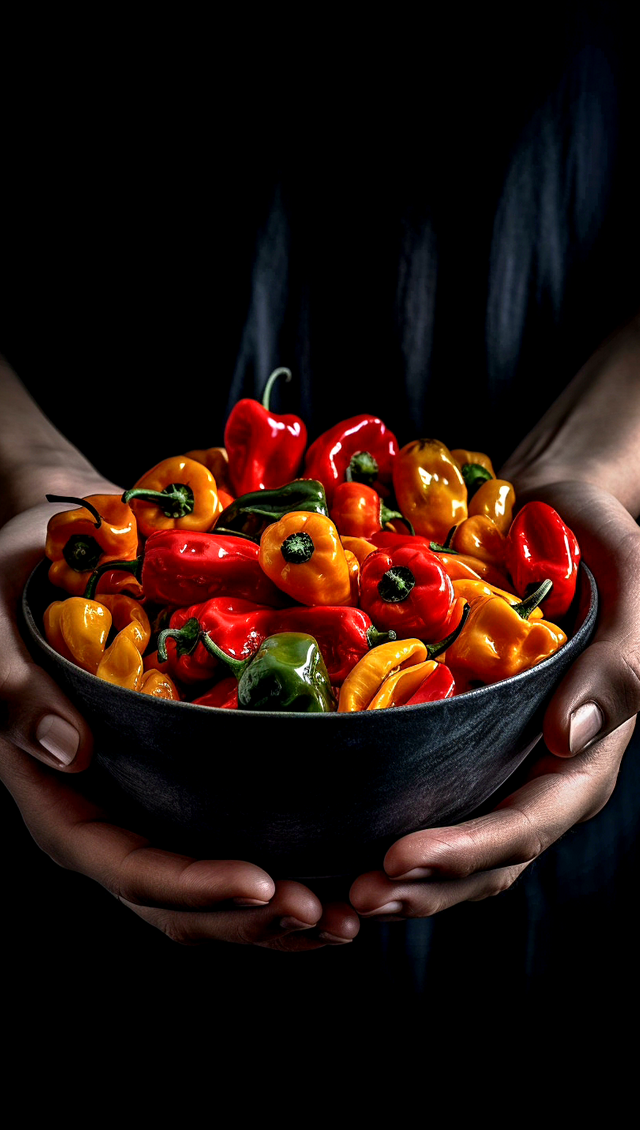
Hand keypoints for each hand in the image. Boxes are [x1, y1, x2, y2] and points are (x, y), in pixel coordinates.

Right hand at [0, 497, 358, 949]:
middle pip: (183, 903)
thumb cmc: (12, 594)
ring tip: (349, 914)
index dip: (196, 886)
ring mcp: (154, 809)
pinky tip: (345, 870)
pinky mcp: (191, 788)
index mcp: (63, 804)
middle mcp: (111, 822)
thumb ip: (18, 691)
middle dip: (255, 920)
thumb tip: (74, 749)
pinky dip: (292, 867)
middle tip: (331, 915)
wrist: (43, 568)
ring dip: (283, 914)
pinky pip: (239, 845)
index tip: (264, 882)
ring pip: (216, 894)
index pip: (130, 867)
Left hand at [349, 481, 639, 919]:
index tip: (398, 858)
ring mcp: (501, 759)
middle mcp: (542, 769)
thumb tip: (569, 735)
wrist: (556, 509)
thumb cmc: (593, 539)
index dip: (466, 851)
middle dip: (425, 887)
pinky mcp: (462, 740)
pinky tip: (338, 840)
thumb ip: (615, 663)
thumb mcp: (627, 582)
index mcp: (585, 750)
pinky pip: (430, 799)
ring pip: (457, 845)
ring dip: (404, 881)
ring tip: (338, 893)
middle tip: (355, 897)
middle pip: (488, 857)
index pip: (528, 823)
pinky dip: (387, 829)